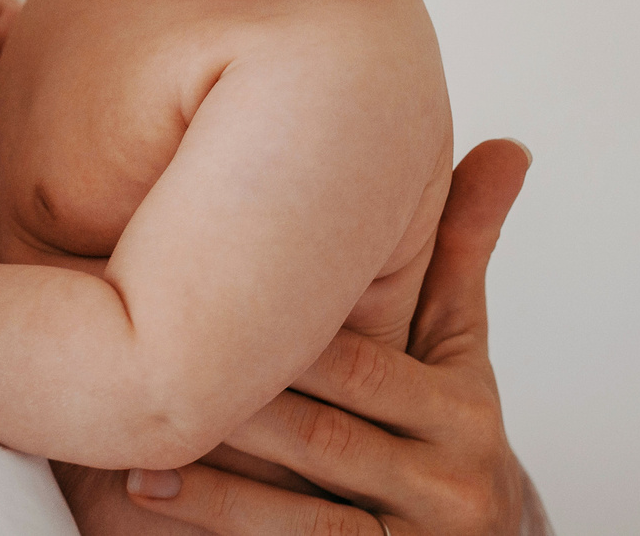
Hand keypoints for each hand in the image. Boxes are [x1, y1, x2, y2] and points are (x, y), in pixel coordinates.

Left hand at [121, 140, 549, 535]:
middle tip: (137, 366)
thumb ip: (462, 248)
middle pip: (322, 438)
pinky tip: (153, 501)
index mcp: (464, 409)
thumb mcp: (458, 344)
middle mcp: (452, 482)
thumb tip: (509, 143)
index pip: (360, 366)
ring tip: (130, 451)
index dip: (277, 333)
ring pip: (303, 516)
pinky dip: (220, 534)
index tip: (192, 297)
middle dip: (231, 407)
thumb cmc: (445, 426)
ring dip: (212, 484)